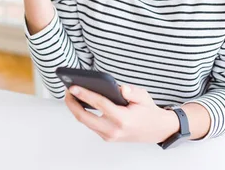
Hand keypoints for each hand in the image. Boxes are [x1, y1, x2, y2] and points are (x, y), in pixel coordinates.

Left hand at [64, 84, 178, 143]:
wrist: (156, 130)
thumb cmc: (148, 111)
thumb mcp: (144, 96)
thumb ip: (132, 92)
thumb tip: (119, 88)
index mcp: (122, 118)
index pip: (99, 104)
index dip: (84, 94)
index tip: (73, 87)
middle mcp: (113, 130)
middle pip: (85, 117)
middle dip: (72, 104)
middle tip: (67, 90)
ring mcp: (109, 136)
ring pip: (86, 122)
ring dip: (76, 109)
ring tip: (71, 95)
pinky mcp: (107, 137)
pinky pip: (91, 125)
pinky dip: (83, 114)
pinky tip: (80, 103)